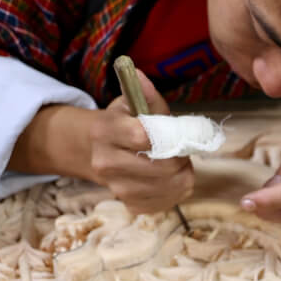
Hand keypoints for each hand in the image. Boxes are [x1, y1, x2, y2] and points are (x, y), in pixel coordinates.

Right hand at [18, 70, 192, 214]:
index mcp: (105, 132)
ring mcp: (117, 188)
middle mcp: (105, 163)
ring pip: (169, 186)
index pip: (144, 137)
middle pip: (160, 166)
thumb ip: (145, 94)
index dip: (169, 136)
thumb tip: (140, 74)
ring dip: (182, 174)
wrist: (98, 152)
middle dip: (180, 157)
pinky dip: (176, 189)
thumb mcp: (132, 103)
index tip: (176, 132)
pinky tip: (169, 178)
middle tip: (180, 149)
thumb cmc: (123, 123)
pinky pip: (167, 201)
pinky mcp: (130, 205)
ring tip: (175, 162)